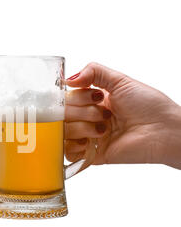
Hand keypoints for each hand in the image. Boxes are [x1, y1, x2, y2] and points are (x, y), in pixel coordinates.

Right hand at [65, 62, 180, 169]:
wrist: (163, 131)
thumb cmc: (149, 106)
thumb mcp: (121, 81)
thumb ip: (94, 72)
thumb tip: (68, 79)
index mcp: (93, 101)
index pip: (67, 98)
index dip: (77, 97)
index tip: (96, 96)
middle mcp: (88, 118)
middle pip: (62, 115)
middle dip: (83, 112)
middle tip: (104, 114)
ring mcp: (89, 137)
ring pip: (63, 132)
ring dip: (82, 128)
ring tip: (103, 129)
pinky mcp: (92, 154)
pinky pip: (68, 153)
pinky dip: (74, 146)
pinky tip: (88, 142)